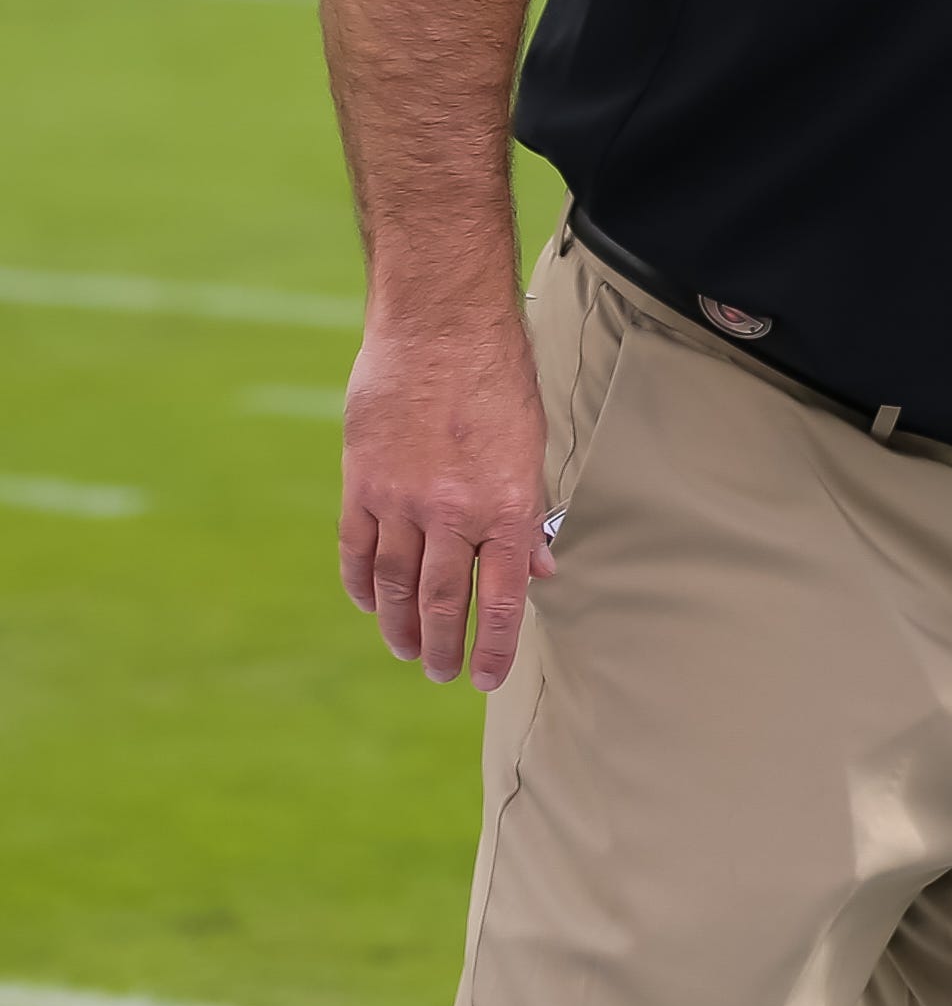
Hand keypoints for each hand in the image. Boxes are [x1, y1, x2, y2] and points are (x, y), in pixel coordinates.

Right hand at [339, 295, 553, 688]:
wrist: (440, 327)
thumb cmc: (499, 381)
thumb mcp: (533, 448)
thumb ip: (529, 514)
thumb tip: (540, 570)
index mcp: (505, 506)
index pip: (502, 599)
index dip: (495, 646)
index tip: (487, 678)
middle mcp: (452, 512)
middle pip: (441, 602)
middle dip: (442, 646)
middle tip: (440, 672)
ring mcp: (400, 500)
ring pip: (394, 585)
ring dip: (398, 624)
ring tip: (405, 648)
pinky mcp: (360, 483)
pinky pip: (357, 550)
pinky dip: (362, 583)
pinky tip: (369, 602)